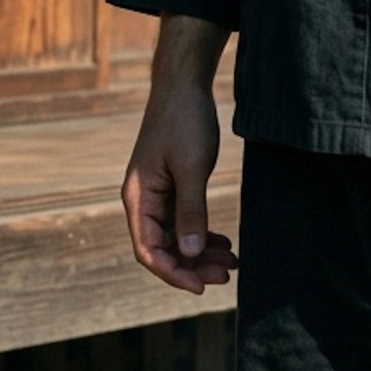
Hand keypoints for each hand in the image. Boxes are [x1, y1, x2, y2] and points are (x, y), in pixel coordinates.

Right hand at [121, 14, 237, 294]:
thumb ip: (191, 210)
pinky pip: (183, 220)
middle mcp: (144, 201)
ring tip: (230, 262)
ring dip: (200, 252)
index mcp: (139, 198)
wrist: (184, 84)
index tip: (201, 287)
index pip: (149, 251)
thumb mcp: (192, 166)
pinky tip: (223, 241)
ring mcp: (157, 193)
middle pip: (164, 248)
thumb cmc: (184, 120)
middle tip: (226, 275)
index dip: (173, 273)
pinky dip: (202, 233)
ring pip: (176, 236)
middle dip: (194, 265)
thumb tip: (191, 253)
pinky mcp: (172, 185)